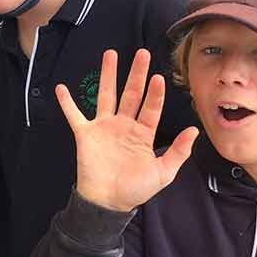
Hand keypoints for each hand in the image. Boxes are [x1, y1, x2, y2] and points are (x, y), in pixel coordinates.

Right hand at [57, 49, 198, 211]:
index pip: (151, 108)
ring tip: (111, 54)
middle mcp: (124, 125)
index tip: (158, 77)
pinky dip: (67, 102)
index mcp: (142, 134)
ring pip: (106, 96)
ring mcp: (104, 128)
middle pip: (131, 94)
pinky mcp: (85, 134)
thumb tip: (194, 130)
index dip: (155, 93)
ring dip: (108, 75)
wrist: (108, 203)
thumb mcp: (163, 173)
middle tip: (142, 53)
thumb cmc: (135, 189)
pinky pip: (75, 115)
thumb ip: (178, 151)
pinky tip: (61, 88)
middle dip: (137, 74)